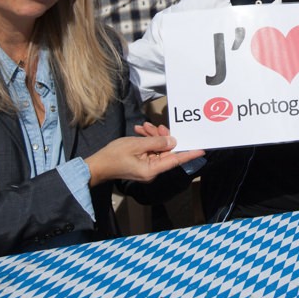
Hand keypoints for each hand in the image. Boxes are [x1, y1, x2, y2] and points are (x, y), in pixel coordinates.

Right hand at [86, 124, 203, 186]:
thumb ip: (156, 142)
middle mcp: (152, 171)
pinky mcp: (141, 163)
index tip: (202, 149)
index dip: (189, 154)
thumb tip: (172, 142)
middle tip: (156, 126)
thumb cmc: (113, 156)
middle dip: (163, 137)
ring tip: (143, 127)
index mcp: (152, 170)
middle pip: (166, 151)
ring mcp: (147, 168)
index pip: (175, 160)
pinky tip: (140, 130)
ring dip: (153, 136)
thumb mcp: (136, 145)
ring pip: (157, 149)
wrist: (96, 165)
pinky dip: (146, 140)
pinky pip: (149, 150)